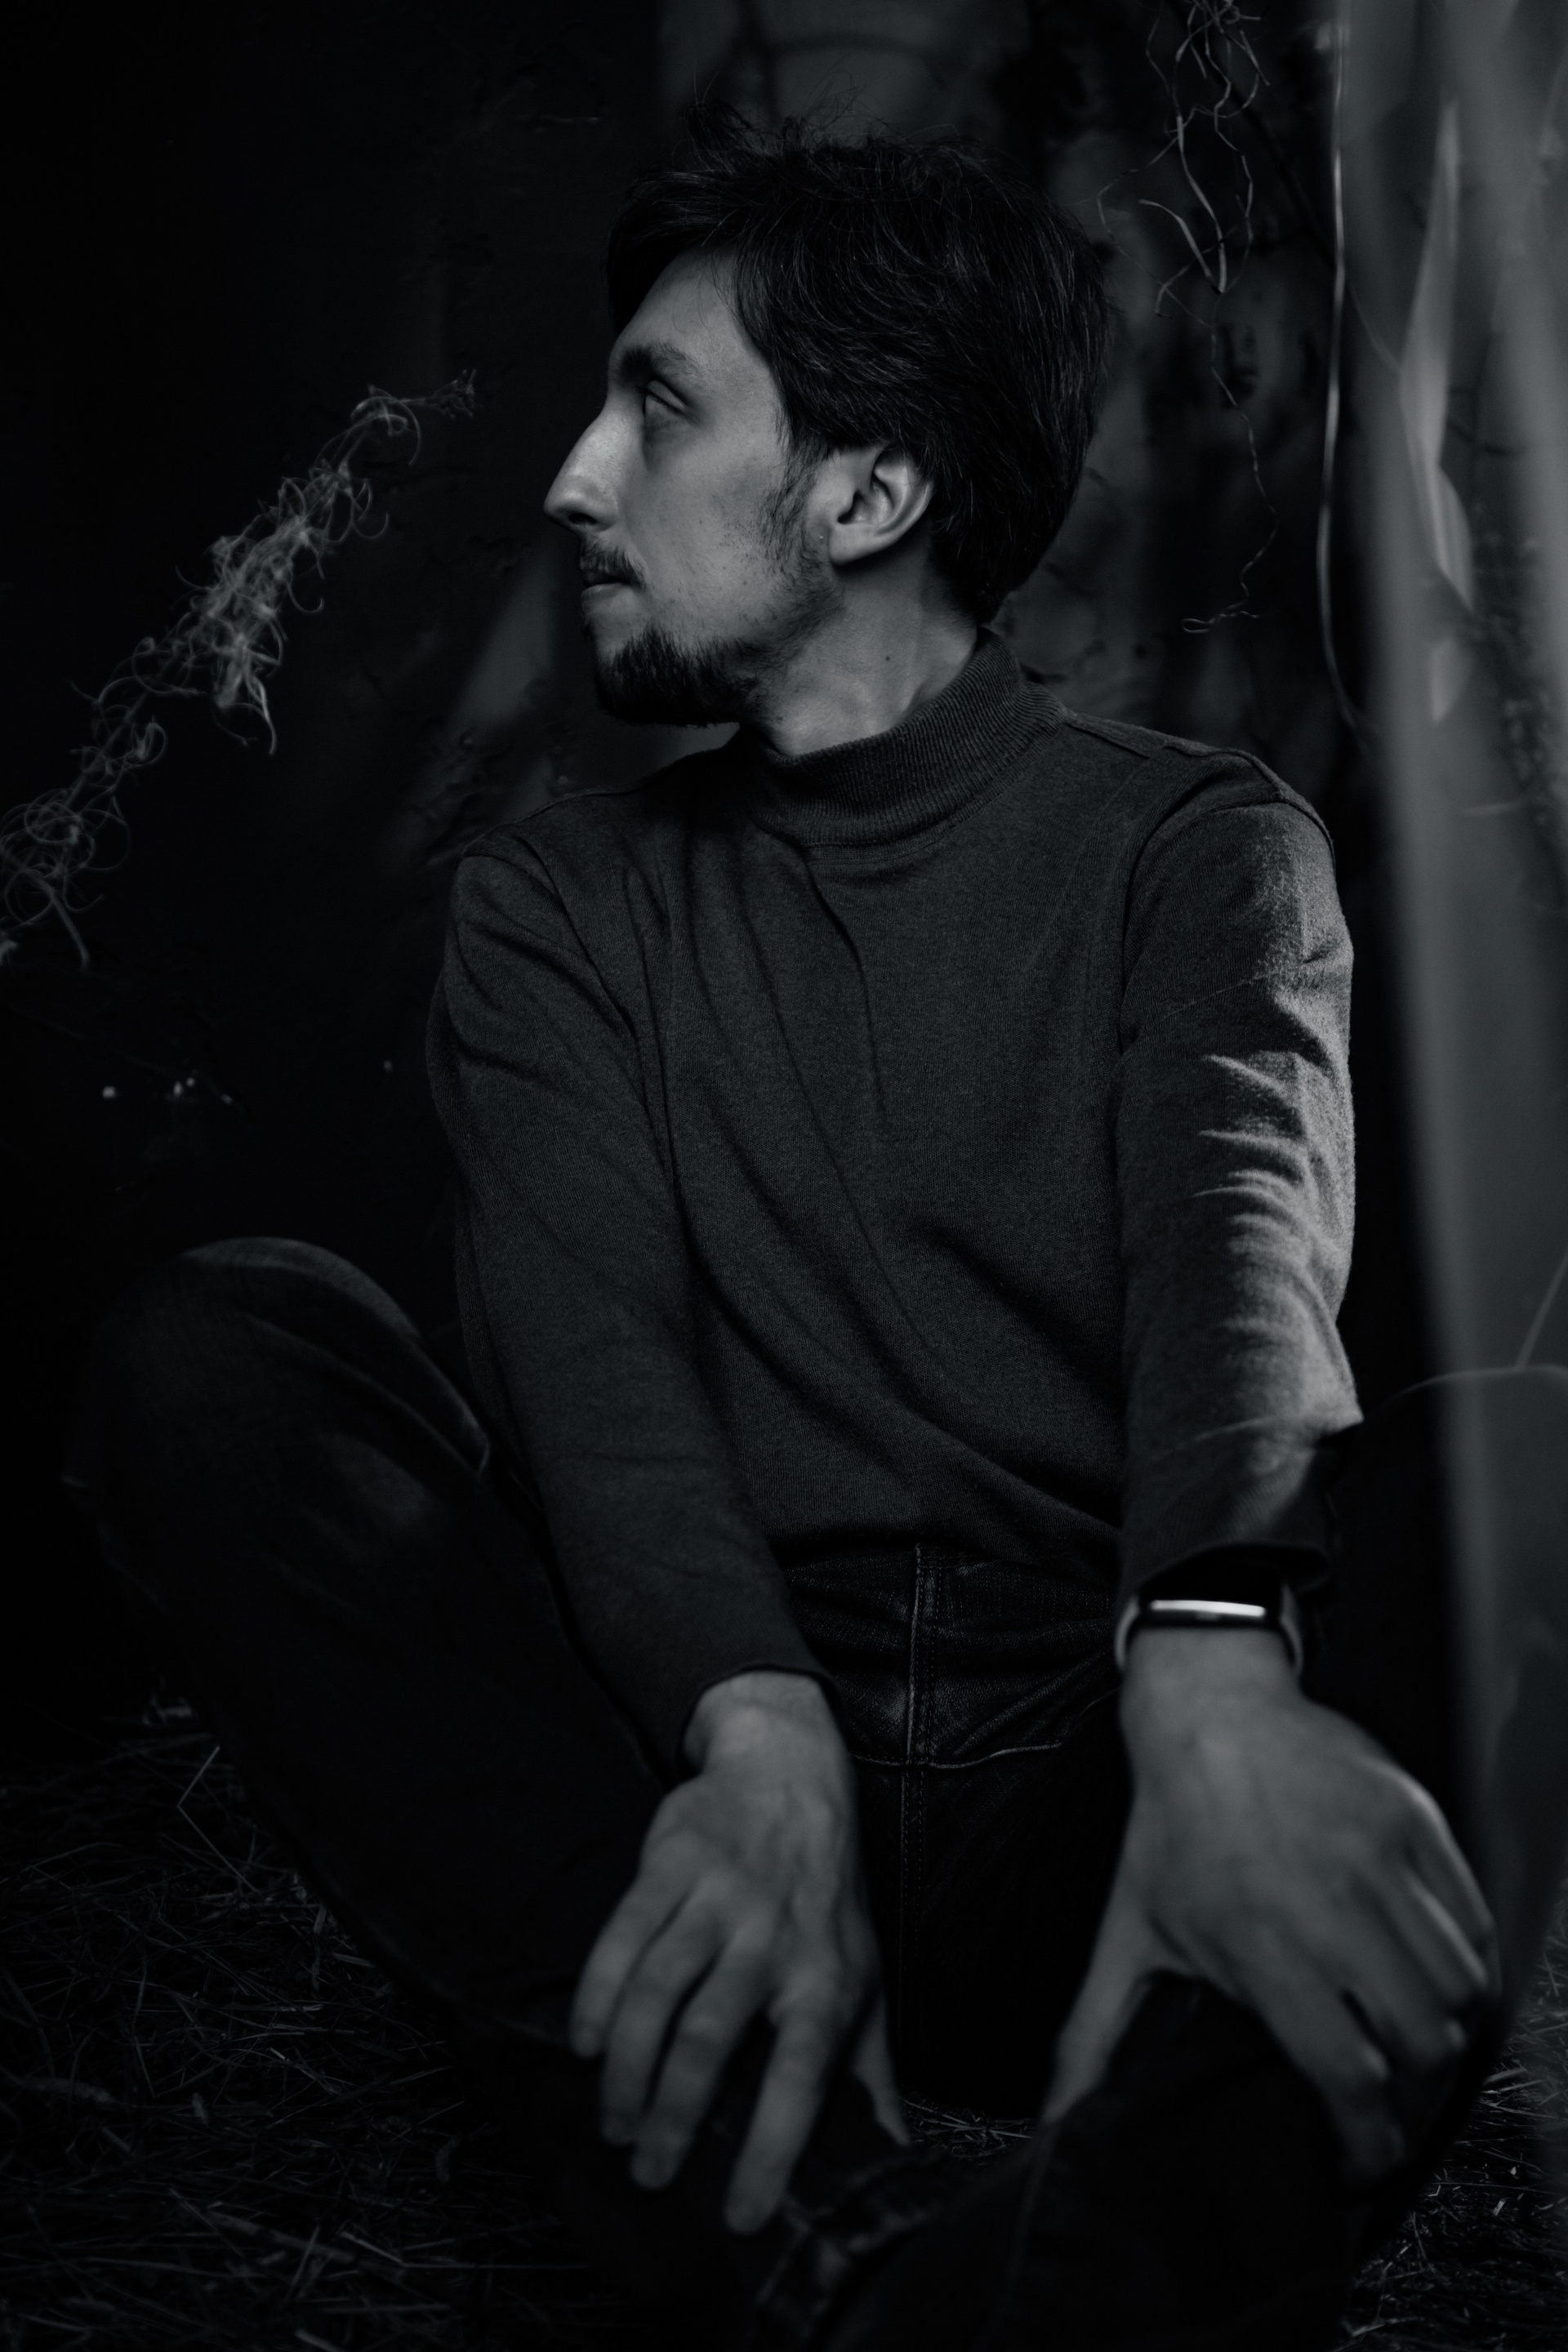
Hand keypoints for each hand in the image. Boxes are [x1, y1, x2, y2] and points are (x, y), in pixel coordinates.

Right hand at [568, 1669, 902, 2230]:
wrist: (790, 1776)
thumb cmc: (826, 1900)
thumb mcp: (864, 1980)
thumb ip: (870, 2074)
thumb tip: (896, 2163)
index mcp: (828, 1978)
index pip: (803, 2077)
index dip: (771, 2150)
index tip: (740, 2218)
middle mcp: (774, 1938)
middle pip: (711, 2040)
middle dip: (674, 2118)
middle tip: (651, 2175)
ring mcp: (719, 1898)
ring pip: (659, 1994)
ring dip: (628, 2070)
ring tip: (615, 2125)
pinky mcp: (671, 1864)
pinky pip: (622, 1938)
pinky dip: (597, 1998)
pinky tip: (587, 2045)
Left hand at [1045, 1630, 1498, 2182]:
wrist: (1209, 1709)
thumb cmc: (1170, 1824)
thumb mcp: (1127, 1932)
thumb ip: (1095, 2036)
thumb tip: (1055, 2119)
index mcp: (1260, 1943)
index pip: (1349, 2075)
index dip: (1368, 2141)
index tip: (1362, 2160)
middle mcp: (1331, 1904)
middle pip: (1420, 2042)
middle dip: (1412, 2101)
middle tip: (1391, 2111)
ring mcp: (1381, 1858)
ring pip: (1459, 1989)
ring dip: (1445, 2038)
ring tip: (1416, 2054)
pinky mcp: (1415, 1821)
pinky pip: (1475, 1923)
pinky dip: (1473, 1973)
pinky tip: (1442, 1991)